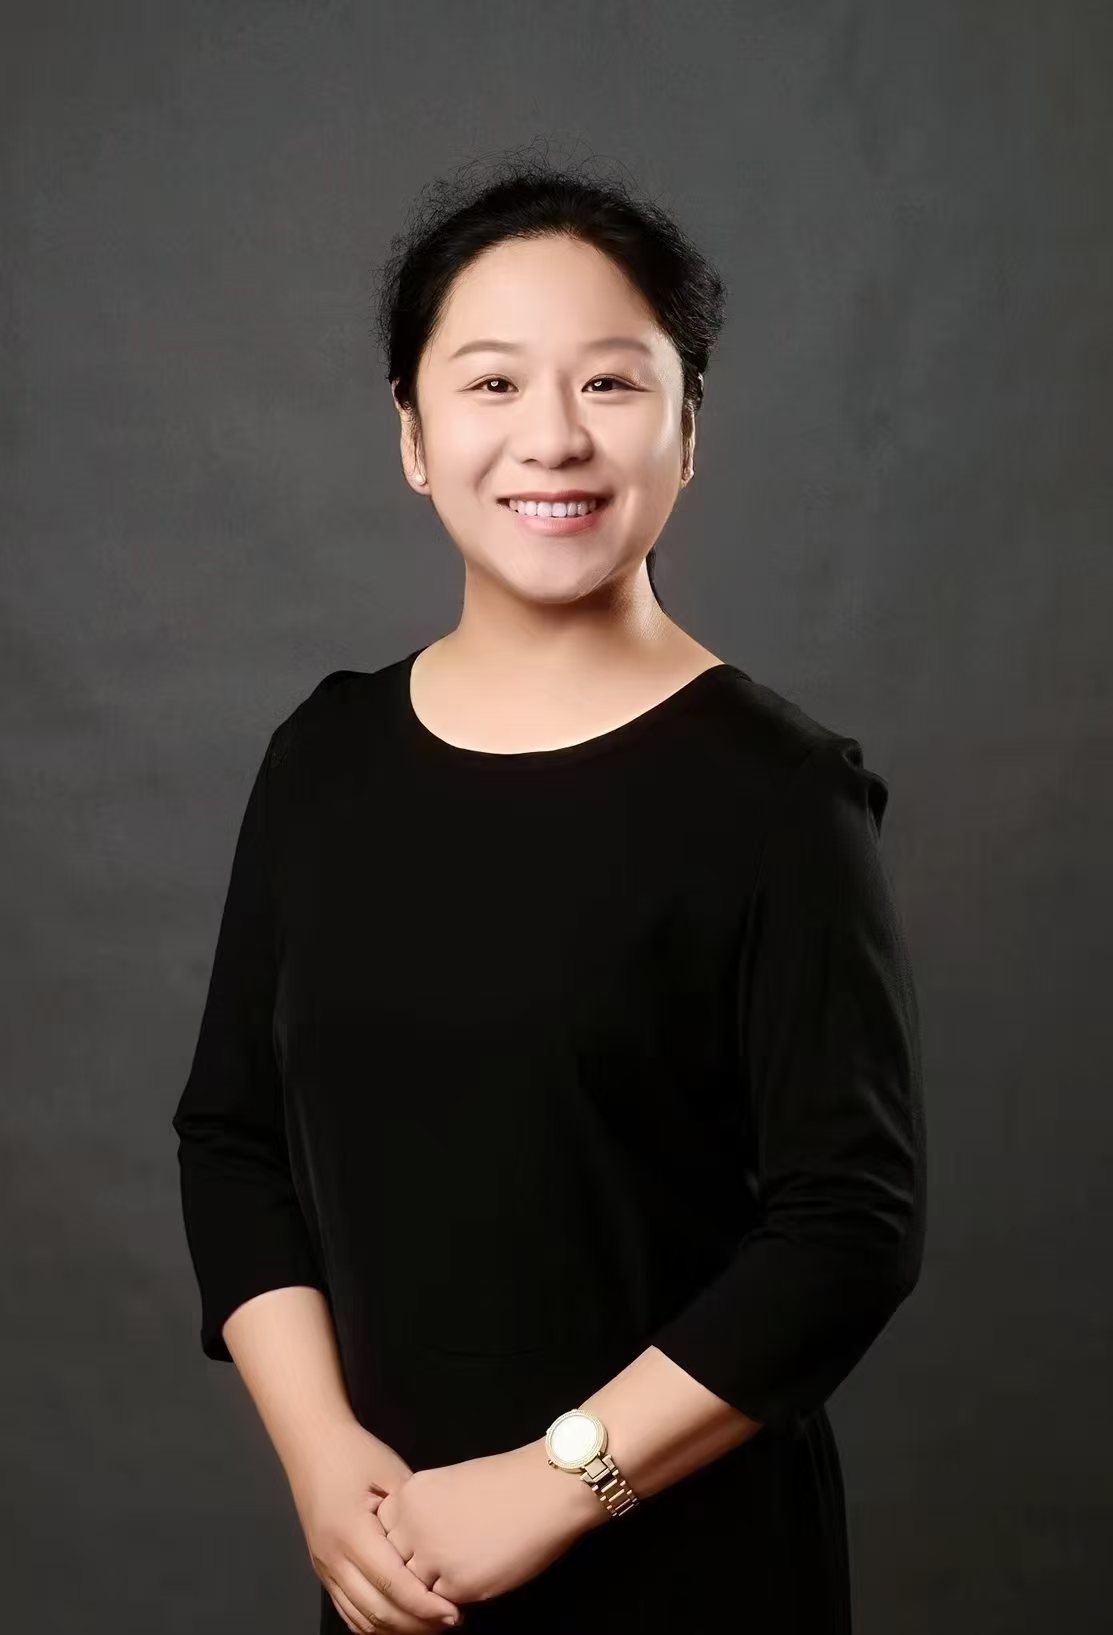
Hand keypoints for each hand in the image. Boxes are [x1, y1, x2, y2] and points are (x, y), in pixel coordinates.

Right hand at [286, 1418, 463, 1632]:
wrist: (311, 1444)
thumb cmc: (354, 1453)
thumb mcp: (392, 1474)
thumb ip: (412, 1514)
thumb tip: (440, 1550)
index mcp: (351, 1532)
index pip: (393, 1583)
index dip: (424, 1605)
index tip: (454, 1612)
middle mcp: (333, 1557)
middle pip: (377, 1611)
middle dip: (416, 1624)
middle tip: (450, 1623)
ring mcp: (324, 1568)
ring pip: (361, 1619)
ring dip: (397, 1630)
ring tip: (430, 1626)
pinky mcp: (323, 1570)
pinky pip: (348, 1611)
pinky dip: (374, 1625)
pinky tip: (400, 1622)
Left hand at [370, 1440, 599, 1607]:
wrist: (546, 1488)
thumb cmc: (507, 1483)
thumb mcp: (450, 1485)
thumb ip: (424, 1512)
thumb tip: (414, 1543)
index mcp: (410, 1494)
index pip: (383, 1532)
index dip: (401, 1543)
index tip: (417, 1545)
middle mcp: (412, 1525)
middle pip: (394, 1562)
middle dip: (413, 1567)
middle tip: (440, 1564)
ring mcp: (432, 1556)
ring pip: (415, 1587)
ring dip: (432, 1584)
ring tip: (459, 1571)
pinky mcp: (457, 1583)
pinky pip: (442, 1602)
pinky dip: (455, 1596)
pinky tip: (477, 1576)